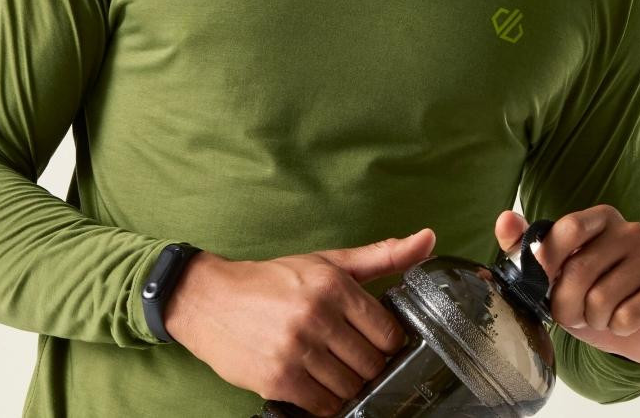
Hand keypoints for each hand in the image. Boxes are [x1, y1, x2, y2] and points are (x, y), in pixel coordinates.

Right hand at [163, 229, 435, 416]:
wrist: (210, 299)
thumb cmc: (273, 280)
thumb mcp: (326, 262)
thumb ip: (381, 256)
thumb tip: (429, 238)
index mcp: (333, 284)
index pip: (388, 332)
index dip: (388, 342)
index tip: (376, 341)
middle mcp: (317, 315)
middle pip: (372, 364)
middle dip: (368, 365)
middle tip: (352, 355)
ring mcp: (297, 349)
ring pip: (351, 388)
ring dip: (347, 385)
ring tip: (332, 367)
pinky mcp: (278, 379)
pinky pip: (323, 406)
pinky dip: (326, 401)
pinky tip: (316, 382)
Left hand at [494, 206, 639, 365]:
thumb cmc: (593, 289)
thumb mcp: (559, 268)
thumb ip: (527, 244)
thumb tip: (504, 219)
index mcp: (600, 217)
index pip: (569, 229)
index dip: (548, 260)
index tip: (539, 283)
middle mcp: (631, 230)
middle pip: (580, 269)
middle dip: (564, 303)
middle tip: (568, 314)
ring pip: (603, 298)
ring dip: (590, 319)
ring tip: (595, 317)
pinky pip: (629, 316)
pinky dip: (616, 328)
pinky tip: (621, 321)